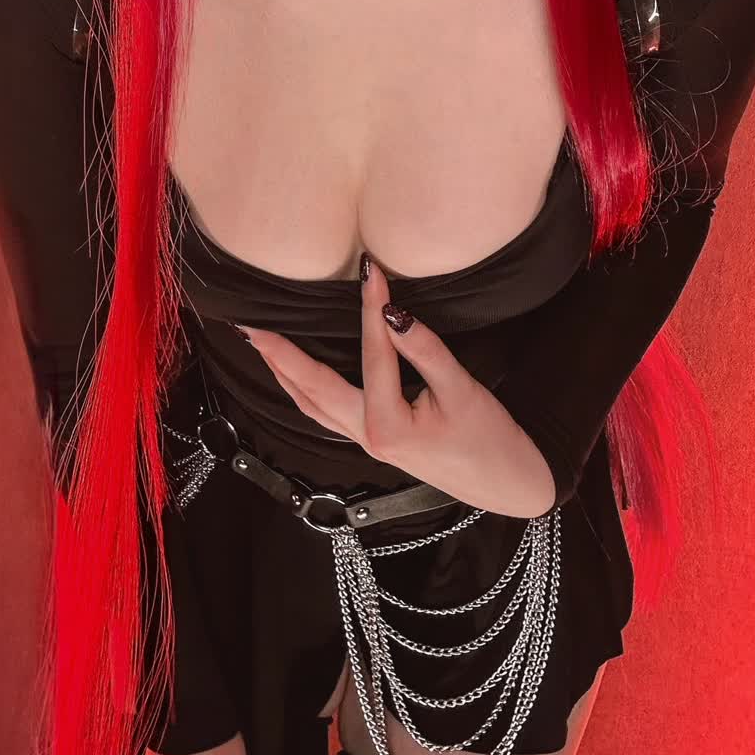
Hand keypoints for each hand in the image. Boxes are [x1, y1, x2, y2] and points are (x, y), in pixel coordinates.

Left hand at [235, 257, 556, 519]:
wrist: (506, 484)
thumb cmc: (489, 439)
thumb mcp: (462, 391)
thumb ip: (427, 351)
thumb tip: (393, 313)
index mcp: (387, 425)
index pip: (374, 354)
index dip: (372, 308)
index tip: (370, 269)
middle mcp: (365, 436)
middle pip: (312, 388)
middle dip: (278, 353)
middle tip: (248, 321)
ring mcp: (364, 442)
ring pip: (310, 404)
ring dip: (283, 372)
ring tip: (258, 342)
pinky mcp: (371, 440)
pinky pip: (323, 412)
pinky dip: (302, 389)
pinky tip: (294, 375)